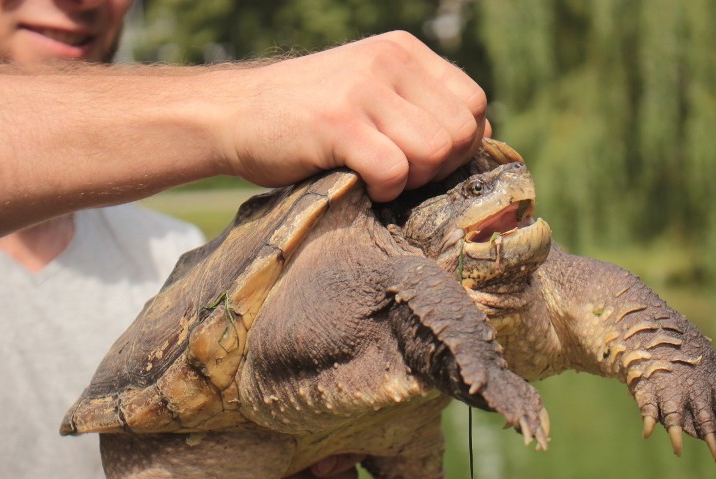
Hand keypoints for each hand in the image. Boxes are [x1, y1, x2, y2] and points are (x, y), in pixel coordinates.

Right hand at [217, 31, 490, 200]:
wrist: (233, 114)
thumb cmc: (308, 118)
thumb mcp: (372, 93)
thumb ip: (421, 106)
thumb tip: (482, 136)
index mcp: (404, 51)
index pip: (474, 103)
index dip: (461, 143)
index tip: (425, 160)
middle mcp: (389, 61)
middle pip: (460, 132)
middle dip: (437, 167)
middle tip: (399, 172)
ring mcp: (363, 89)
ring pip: (434, 151)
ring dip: (411, 179)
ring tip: (378, 175)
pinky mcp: (338, 122)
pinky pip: (394, 170)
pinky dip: (383, 189)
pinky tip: (360, 182)